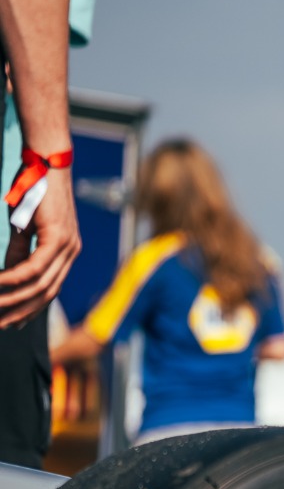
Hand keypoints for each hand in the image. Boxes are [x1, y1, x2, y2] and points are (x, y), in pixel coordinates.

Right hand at [0, 168, 80, 327]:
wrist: (46, 162)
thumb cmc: (34, 190)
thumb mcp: (25, 226)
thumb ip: (21, 251)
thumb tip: (12, 275)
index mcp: (67, 252)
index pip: (52, 290)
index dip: (33, 309)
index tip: (14, 323)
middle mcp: (72, 252)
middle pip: (48, 294)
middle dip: (23, 312)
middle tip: (1, 326)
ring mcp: (69, 246)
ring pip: (42, 284)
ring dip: (15, 298)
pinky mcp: (60, 237)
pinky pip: (35, 266)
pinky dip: (15, 277)